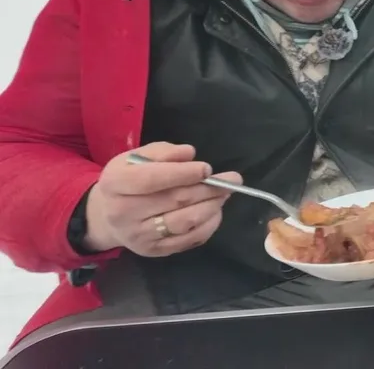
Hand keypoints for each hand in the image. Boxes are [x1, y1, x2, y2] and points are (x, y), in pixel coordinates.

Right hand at [83, 142, 241, 256]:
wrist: (108, 215)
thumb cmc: (129, 178)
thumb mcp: (138, 157)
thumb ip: (164, 152)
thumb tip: (190, 154)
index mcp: (115, 183)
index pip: (151, 179)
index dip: (182, 174)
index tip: (207, 169)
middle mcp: (122, 212)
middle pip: (174, 200)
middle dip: (208, 189)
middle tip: (233, 180)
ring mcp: (139, 236)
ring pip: (184, 221)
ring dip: (211, 206)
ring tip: (224, 194)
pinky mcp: (153, 251)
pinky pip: (189, 239)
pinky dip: (208, 224)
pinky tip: (215, 211)